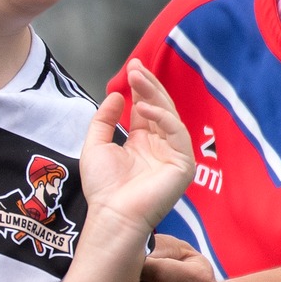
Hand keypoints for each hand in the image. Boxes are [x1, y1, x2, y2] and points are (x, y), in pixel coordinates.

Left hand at [81, 62, 195, 237]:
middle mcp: (161, 147)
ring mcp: (174, 155)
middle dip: (149, 86)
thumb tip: (117, 96)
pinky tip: (143, 108)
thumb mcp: (96, 145)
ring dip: (154, 95)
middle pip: (160, 108)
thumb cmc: (103, 188)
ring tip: (137, 79)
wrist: (112, 215)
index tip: (133, 67)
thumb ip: (104, 120)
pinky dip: (162, 118)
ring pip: (170, 116)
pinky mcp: (183, 165)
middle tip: (136, 67)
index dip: (141, 88)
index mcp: (143, 143)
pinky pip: (177, 134)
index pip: (147, 109)